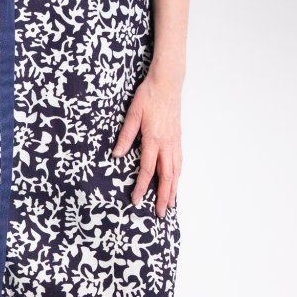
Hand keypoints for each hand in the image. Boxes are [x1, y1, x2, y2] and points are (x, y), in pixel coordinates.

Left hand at [112, 70, 183, 217]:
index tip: (137, 201)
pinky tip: (176, 181)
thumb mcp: (133, 114)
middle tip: (161, 214)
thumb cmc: (148, 95)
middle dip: (163, 197)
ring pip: (176, 171)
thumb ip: (125, 136)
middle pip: (167, 176)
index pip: (147, 170)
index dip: (142, 187)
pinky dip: (178, 175)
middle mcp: (166, 144)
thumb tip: (117, 155)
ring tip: (171, 204)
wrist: (167, 82)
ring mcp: (174, 141)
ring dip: (173, 189)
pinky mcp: (178, 137)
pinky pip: (179, 161)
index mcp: (153, 139)